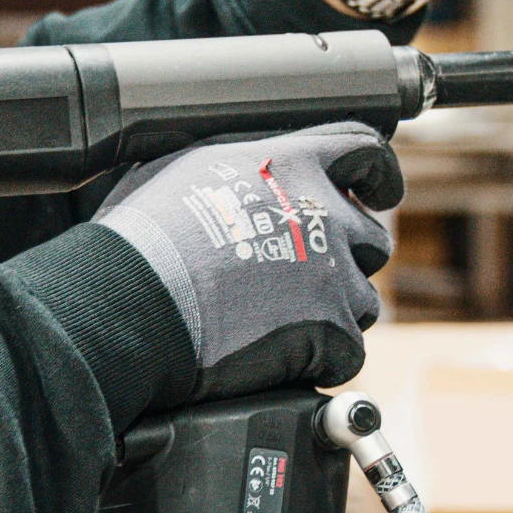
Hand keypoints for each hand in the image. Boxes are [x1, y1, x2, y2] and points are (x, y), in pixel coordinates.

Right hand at [94, 122, 401, 405]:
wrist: (133, 302)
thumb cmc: (142, 239)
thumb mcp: (181, 169)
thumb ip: (233, 167)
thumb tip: (233, 174)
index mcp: (291, 162)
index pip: (364, 152)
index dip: (377, 174)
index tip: (378, 192)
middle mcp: (324, 212)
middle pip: (370, 237)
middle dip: (344, 260)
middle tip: (297, 281)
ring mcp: (334, 273)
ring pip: (362, 300)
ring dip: (331, 313)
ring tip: (275, 325)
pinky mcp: (332, 329)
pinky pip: (348, 352)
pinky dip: (321, 360)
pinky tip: (277, 358)